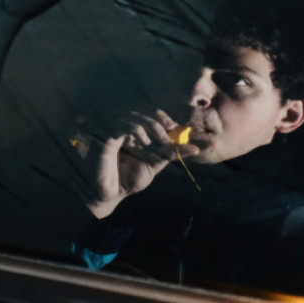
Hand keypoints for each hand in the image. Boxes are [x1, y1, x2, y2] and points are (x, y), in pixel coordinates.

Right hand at [83, 109, 197, 218]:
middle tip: (171, 129)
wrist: (110, 194)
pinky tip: (144, 141)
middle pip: (142, 110)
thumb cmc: (128, 180)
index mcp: (134, 131)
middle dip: (159, 117)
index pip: (149, 114)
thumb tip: (196, 148)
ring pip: (133, 115)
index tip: (176, 127)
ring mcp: (114, 131)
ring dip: (151, 123)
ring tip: (161, 139)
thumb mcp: (155, 164)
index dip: (164, 116)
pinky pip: (122, 125)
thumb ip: (172, 154)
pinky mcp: (106, 137)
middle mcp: (124, 128)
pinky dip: (136, 129)